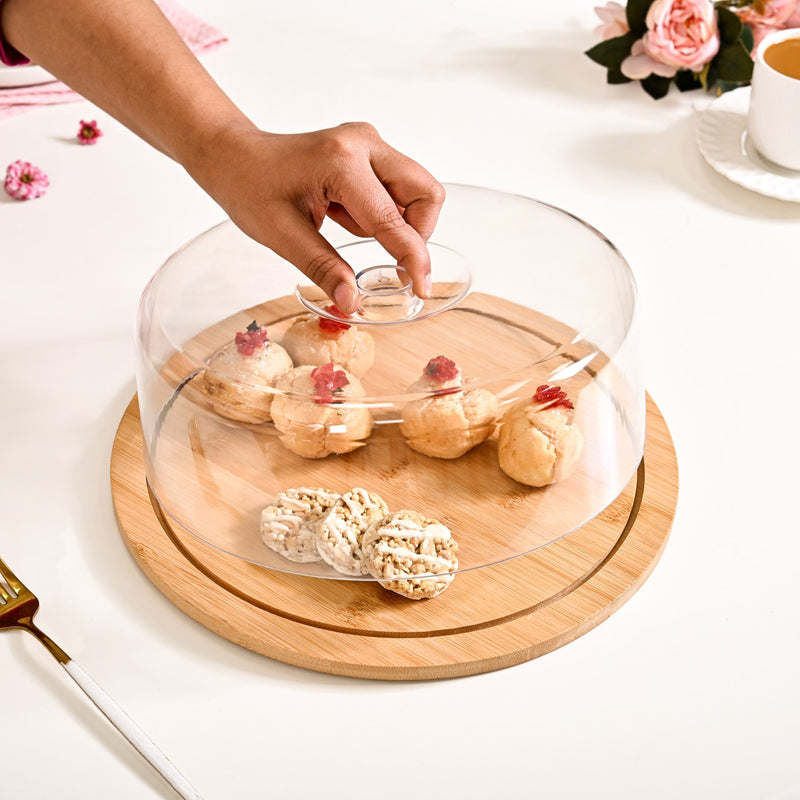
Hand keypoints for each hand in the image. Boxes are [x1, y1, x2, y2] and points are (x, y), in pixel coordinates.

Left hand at [190, 121, 444, 312]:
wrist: (235, 155)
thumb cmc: (249, 187)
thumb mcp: (282, 235)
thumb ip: (323, 268)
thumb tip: (351, 302)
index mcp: (341, 162)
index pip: (393, 219)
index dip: (413, 258)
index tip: (421, 288)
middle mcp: (364, 144)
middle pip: (425, 192)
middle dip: (417, 234)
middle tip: (392, 262)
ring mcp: (369, 143)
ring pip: (416, 190)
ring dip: (398, 222)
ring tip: (347, 227)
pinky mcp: (369, 151)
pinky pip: (397, 188)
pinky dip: (385, 212)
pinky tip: (345, 215)